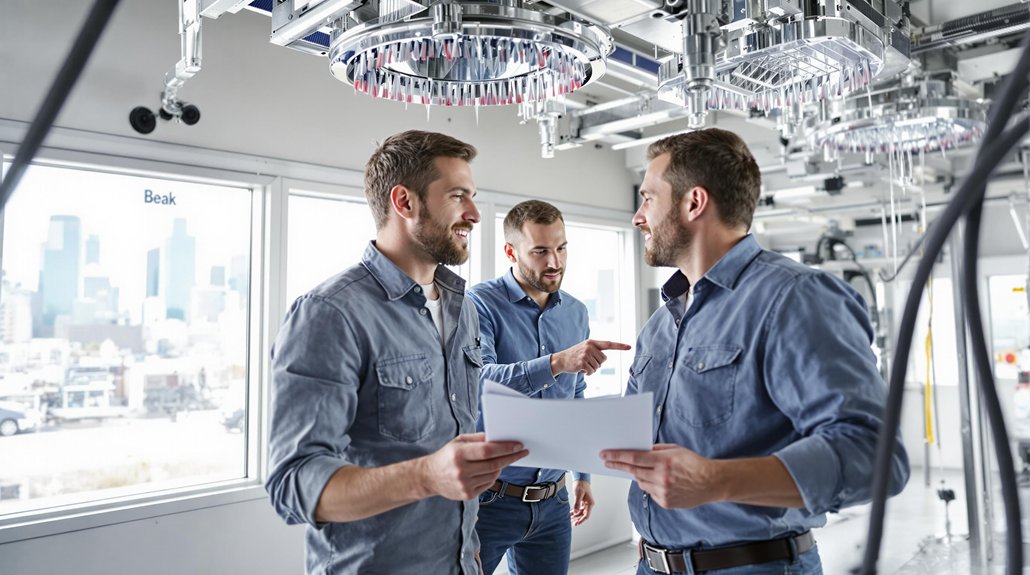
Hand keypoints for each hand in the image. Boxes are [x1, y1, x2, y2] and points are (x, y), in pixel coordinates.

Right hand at [419, 433, 527, 500]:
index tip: (518, 445)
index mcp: (459, 453)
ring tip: (501, 460)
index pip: (488, 451)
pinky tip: (490, 470)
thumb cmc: (447, 455)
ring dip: (500, 466)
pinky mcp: (467, 495)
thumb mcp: (459, 441)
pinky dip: (493, 476)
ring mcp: (464, 485)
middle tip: (521, 452)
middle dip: (510, 457)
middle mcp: (461, 470)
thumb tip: (499, 436)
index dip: (505, 448)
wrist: (430, 477)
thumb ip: (479, 438)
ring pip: (493, 475)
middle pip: (493, 464)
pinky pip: (488, 484)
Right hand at [551, 339, 630, 375]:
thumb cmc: (576, 355)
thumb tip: (604, 358)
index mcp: (592, 342)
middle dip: (597, 363)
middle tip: (587, 361)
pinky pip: (592, 372)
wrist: (561, 359)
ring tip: (583, 365)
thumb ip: (596, 351)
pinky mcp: (582, 363)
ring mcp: (585, 354)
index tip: (629, 347)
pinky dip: (588, 373)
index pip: (609, 344)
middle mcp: (590, 347)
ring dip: (592, 369)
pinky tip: (581, 369)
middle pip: (603, 360)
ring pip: (598, 367)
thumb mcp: (586, 348)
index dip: (620, 346)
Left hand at [570, 480, 594, 525]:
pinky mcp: (582, 502)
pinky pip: (579, 508)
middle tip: (573, 523)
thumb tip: (575, 512)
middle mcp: (589, 504)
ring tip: (570, 518)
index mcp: (590, 503)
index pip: (586, 515)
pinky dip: (575, 511)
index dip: (581, 520)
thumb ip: (577, 503)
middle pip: (583, 515)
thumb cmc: (581, 485)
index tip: (577, 523)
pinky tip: (570, 513)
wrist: (581, 479)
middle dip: (578, 519)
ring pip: (581, 512)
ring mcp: (585, 503)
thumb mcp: (578, 494)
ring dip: (576, 515)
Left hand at [601, 444, 720, 508]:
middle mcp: (661, 477)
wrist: (711, 482)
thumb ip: (655, 450)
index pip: (633, 458)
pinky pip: (650, 492)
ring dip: (639, 476)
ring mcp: (663, 492)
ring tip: (648, 471)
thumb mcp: (675, 449)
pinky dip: (650, 486)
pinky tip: (660, 482)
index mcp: (663, 461)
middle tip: (608, 462)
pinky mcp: (665, 502)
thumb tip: (639, 450)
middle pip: (633, 471)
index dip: (617, 457)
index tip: (605, 455)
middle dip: (619, 466)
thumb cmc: (694, 464)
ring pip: (640, 483)